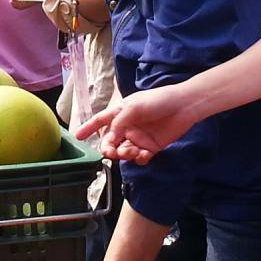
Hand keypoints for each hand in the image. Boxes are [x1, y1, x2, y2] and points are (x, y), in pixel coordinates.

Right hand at [76, 83, 202, 164]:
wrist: (184, 107)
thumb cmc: (158, 101)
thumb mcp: (134, 107)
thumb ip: (119, 122)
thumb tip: (109, 137)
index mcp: (120, 113)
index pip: (100, 121)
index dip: (88, 128)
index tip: (77, 136)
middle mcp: (127, 126)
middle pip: (111, 141)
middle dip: (108, 148)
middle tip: (111, 153)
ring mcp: (138, 137)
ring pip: (123, 151)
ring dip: (124, 154)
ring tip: (132, 152)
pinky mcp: (150, 147)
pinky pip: (139, 157)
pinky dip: (138, 159)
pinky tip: (143, 155)